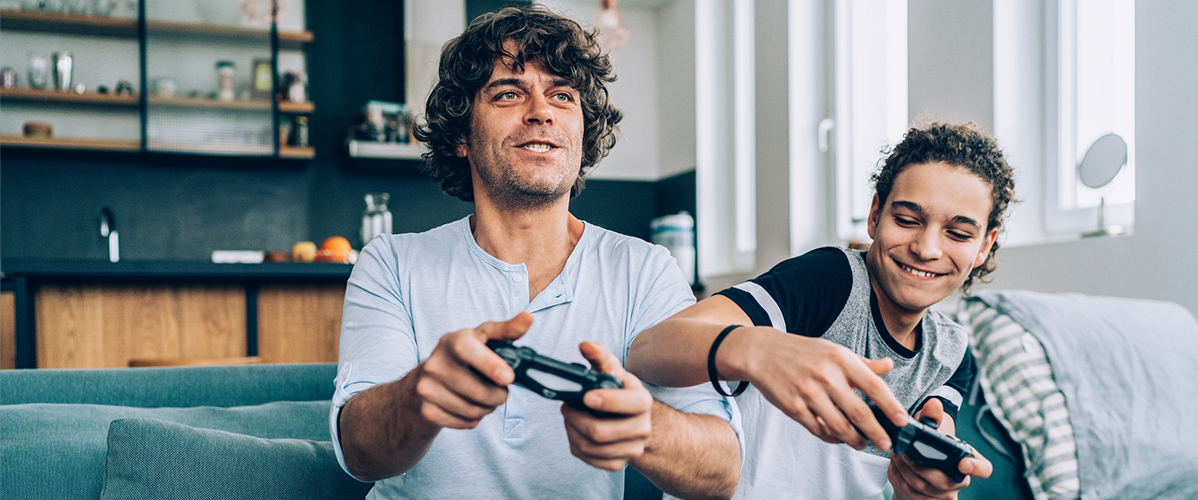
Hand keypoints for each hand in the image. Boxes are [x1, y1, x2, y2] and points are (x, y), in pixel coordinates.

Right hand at [412, 312, 531, 428]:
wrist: (422, 382)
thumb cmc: (462, 358)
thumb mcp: (481, 339)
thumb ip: (506, 330)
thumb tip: (528, 318)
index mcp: (451, 341)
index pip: (466, 349)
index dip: (490, 364)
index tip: (508, 377)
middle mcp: (435, 364)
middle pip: (478, 391)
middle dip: (499, 395)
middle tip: (501, 391)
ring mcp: (427, 388)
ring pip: (473, 410)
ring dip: (488, 408)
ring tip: (485, 399)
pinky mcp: (427, 411)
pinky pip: (465, 423)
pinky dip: (475, 419)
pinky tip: (470, 407)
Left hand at [561, 341, 653, 470]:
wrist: (634, 420)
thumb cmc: (620, 391)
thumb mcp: (614, 371)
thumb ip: (600, 356)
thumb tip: (585, 345)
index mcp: (643, 401)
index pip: (628, 404)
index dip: (605, 401)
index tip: (586, 396)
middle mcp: (642, 428)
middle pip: (600, 432)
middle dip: (576, 419)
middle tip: (567, 407)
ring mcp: (632, 448)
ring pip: (590, 447)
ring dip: (572, 431)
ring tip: (569, 417)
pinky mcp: (619, 463)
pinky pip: (590, 460)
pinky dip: (576, 445)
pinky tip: (575, 432)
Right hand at [724, 327, 907, 450]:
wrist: (762, 352)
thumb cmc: (802, 352)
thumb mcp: (834, 350)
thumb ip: (862, 363)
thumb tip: (889, 366)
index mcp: (841, 359)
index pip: (874, 386)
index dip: (891, 406)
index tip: (902, 421)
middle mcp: (826, 375)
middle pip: (860, 413)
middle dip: (876, 433)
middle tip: (884, 443)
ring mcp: (808, 393)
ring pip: (839, 427)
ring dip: (854, 440)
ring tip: (861, 443)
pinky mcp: (793, 407)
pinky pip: (818, 429)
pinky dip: (831, 437)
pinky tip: (837, 436)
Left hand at [889, 399, 992, 499]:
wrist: (915, 463)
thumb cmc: (928, 445)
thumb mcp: (929, 428)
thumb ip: (932, 416)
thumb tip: (934, 404)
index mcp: (967, 460)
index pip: (983, 469)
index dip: (976, 468)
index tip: (963, 464)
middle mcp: (959, 481)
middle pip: (942, 482)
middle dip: (918, 466)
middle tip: (903, 453)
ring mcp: (943, 494)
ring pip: (922, 488)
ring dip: (904, 470)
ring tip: (896, 455)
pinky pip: (910, 493)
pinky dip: (898, 477)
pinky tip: (895, 465)